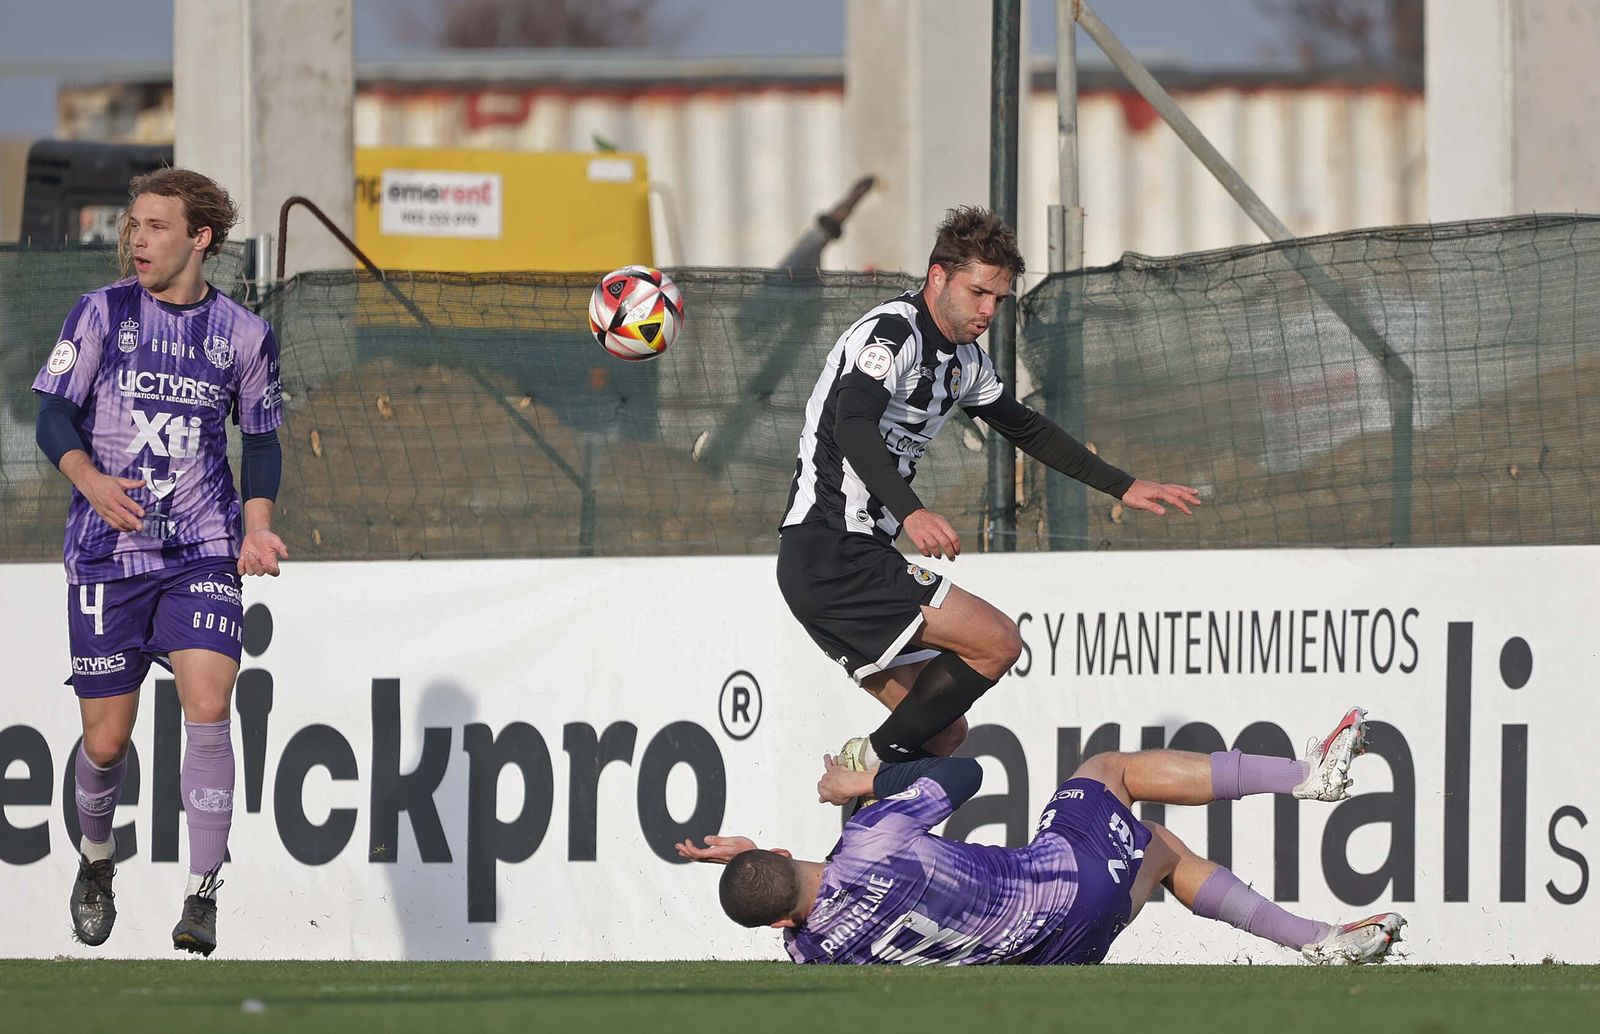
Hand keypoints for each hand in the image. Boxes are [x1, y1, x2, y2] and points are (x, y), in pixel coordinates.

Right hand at [79, 470, 145, 532]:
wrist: (89, 484)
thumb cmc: (105, 482)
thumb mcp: (119, 480)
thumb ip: (133, 483)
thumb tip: (144, 482)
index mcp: (115, 494)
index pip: (127, 502)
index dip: (135, 508)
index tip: (142, 514)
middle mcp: (110, 503)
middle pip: (122, 515)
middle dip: (132, 522)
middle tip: (141, 527)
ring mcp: (105, 510)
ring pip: (117, 521)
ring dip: (127, 527)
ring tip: (136, 529)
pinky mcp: (102, 515)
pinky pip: (112, 524)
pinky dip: (120, 528)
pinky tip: (128, 529)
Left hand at [239, 528, 288, 576]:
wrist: (255, 533)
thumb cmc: (267, 537)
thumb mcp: (275, 540)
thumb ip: (281, 548)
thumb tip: (287, 556)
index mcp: (272, 562)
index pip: (274, 572)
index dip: (270, 572)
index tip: (266, 566)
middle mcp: (263, 566)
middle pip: (260, 573)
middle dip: (254, 564)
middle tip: (251, 553)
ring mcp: (253, 566)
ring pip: (250, 572)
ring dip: (247, 563)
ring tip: (247, 552)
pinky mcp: (245, 564)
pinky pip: (241, 572)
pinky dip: (241, 566)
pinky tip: (243, 557)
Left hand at [674, 835, 790, 864]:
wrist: (755, 860)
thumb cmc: (747, 850)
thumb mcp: (734, 841)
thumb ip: (719, 841)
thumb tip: (705, 840)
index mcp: (717, 853)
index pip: (699, 853)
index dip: (690, 848)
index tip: (686, 840)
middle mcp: (715, 858)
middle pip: (696, 856)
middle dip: (686, 851)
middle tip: (677, 846)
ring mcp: (717, 859)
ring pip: (700, 858)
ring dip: (689, 853)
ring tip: (681, 850)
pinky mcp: (720, 858)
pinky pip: (705, 858)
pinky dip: (697, 854)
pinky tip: (695, 853)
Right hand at [817, 753, 874, 805]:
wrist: (851, 785)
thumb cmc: (844, 793)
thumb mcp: (837, 802)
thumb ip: (830, 799)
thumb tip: (826, 799)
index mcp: (822, 790)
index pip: (821, 791)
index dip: (825, 792)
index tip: (828, 794)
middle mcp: (824, 780)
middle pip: (824, 779)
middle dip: (827, 780)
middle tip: (833, 783)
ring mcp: (830, 772)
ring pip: (826, 765)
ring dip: (826, 761)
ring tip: (826, 758)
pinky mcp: (836, 767)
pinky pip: (834, 761)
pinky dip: (834, 759)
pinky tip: (834, 757)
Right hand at [901, 508, 960, 559]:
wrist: (912, 513)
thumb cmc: (927, 518)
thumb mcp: (940, 520)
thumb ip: (947, 530)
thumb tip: (954, 543)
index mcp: (942, 524)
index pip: (954, 537)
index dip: (957, 547)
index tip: (957, 552)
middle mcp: (934, 528)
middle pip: (946, 543)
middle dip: (950, 554)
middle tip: (951, 558)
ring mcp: (925, 532)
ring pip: (934, 547)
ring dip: (938, 554)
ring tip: (939, 556)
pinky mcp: (917, 537)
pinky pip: (923, 548)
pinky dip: (926, 553)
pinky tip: (928, 554)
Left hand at [1120, 479, 1201, 516]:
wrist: (1123, 485)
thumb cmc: (1130, 495)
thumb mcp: (1139, 503)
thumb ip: (1152, 507)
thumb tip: (1164, 512)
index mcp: (1159, 492)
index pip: (1174, 499)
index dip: (1182, 506)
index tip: (1189, 513)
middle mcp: (1161, 488)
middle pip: (1179, 491)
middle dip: (1189, 497)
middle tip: (1199, 502)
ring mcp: (1159, 486)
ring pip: (1176, 487)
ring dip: (1186, 490)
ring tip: (1196, 492)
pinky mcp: (1156, 487)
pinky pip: (1171, 487)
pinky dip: (1178, 489)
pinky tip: (1179, 492)